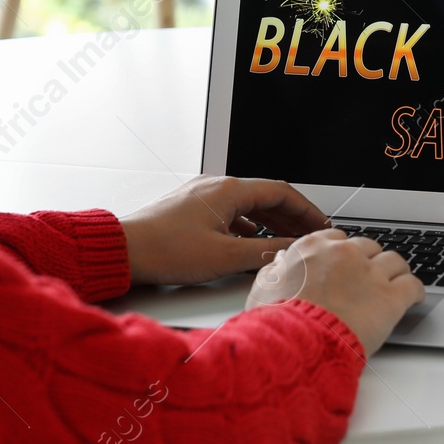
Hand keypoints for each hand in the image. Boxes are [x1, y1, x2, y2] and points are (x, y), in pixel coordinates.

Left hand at [119, 176, 329, 286]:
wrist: (122, 251)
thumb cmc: (164, 250)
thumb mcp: (224, 257)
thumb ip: (264, 252)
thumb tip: (291, 250)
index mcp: (228, 191)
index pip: (282, 192)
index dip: (307, 209)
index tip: (320, 224)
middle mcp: (216, 187)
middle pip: (266, 195)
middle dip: (292, 214)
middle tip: (310, 232)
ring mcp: (201, 196)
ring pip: (247, 203)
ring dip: (270, 219)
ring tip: (286, 237)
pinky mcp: (190, 208)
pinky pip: (229, 210)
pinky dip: (248, 223)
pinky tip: (248, 239)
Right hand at [247, 229, 424, 355]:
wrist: (294, 345)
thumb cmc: (277, 322)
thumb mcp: (263, 290)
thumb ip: (275, 273)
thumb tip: (280, 267)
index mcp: (313, 248)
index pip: (338, 239)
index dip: (344, 255)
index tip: (346, 265)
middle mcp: (344, 255)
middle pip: (369, 248)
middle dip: (370, 262)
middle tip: (370, 279)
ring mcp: (370, 274)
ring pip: (395, 261)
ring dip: (395, 273)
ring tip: (395, 285)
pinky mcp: (390, 298)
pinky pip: (413, 285)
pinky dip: (415, 292)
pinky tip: (414, 299)